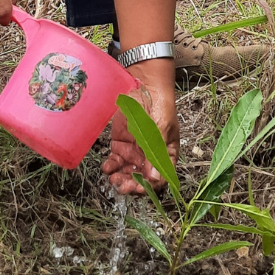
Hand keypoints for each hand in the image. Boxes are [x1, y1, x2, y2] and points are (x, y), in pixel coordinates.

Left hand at [102, 65, 176, 195]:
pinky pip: (116, 160)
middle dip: (132, 185)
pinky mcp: (121, 143)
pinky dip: (111, 166)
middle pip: (142, 178)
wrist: (145, 85)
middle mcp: (150, 156)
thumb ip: (156, 154)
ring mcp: (135, 151)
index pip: (160, 178)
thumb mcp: (161, 130)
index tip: (139, 188)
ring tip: (114, 179)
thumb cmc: (160, 106)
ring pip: (128, 172)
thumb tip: (154, 178)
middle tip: (122, 186)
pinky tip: (107, 168)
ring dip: (121, 178)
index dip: (150, 186)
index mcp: (166, 155)